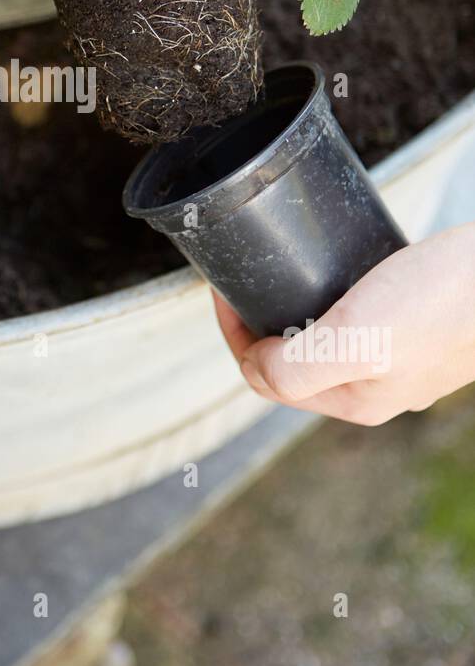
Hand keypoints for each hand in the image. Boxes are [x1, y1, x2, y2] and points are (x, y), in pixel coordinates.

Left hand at [213, 226, 474, 425]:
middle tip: (246, 276)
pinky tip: (339, 266)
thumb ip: (298, 366)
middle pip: (293, 360)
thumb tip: (256, 370)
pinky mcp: (422, 325)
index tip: (222, 288)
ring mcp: (401, 358)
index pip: (266, 378)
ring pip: (327, 338)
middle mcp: (376, 386)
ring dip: (297, 308)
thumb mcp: (356, 338)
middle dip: (263, 322)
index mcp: (354, 400)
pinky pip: (361, 316)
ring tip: (283, 270)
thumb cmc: (442, 302)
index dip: (234, 334)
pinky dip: (336, 295)